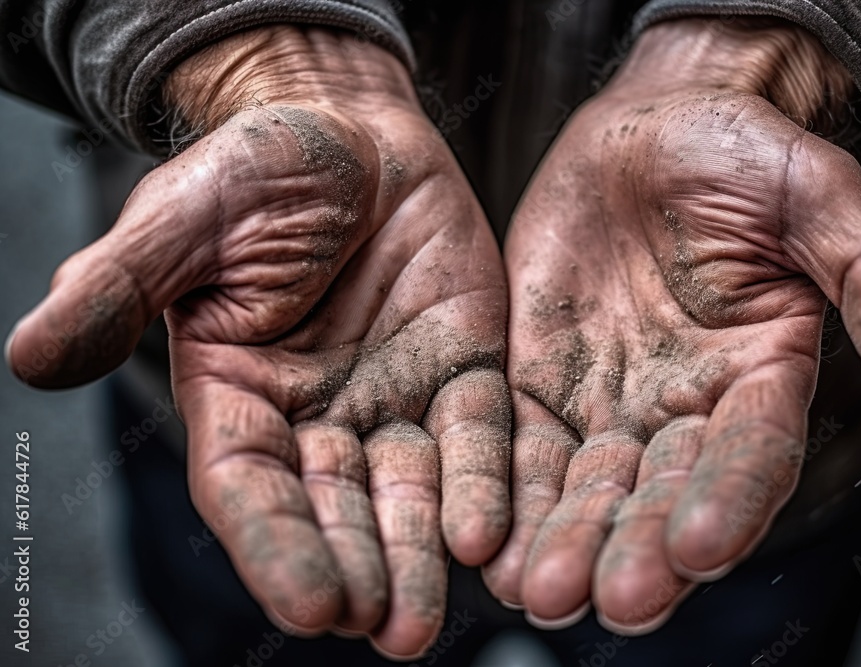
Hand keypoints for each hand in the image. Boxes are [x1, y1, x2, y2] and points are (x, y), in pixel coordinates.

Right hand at [5, 27, 509, 657]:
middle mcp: (320, 415)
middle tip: (386, 630)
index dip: (277, 546)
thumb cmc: (254, 168)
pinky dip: (483, 481)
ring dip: (420, 553)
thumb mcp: (182, 220)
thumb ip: (119, 288)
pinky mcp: (464, 367)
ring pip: (410, 489)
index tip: (308, 607)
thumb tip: (30, 357)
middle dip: (359, 568)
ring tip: (429, 617)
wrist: (350, 126)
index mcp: (240, 396)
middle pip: (337, 508)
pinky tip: (488, 535)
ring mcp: (396, 396)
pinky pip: (479, 432)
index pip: (251, 489)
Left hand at [484, 18, 860, 633]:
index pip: (752, 455)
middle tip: (613, 599)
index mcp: (760, 376)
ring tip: (538, 594)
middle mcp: (684, 408)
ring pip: (587, 487)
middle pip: (663, 494)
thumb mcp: (815, 194)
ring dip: (565, 541)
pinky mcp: (542, 384)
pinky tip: (487, 547)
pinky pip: (522, 446)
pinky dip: (507, 494)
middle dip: (637, 548)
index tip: (699, 548)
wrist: (646, 135)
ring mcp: (609, 403)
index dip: (729, 500)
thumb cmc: (739, 156)